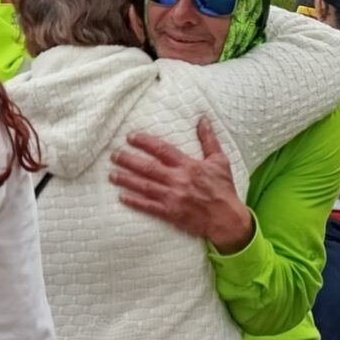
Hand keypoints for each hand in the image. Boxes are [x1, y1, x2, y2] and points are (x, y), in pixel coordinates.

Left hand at [110, 119, 253, 252]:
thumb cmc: (223, 190)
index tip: (130, 138)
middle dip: (128, 160)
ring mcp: (173, 197)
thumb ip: (208, 140)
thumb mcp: (219, 161)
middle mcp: (178, 180)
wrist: (227, 219)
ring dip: (126, 180)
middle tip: (113, 156)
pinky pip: (149, 207)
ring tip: (112, 175)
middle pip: (148, 168)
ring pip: (144, 186)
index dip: (145, 143)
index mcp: (188, 166)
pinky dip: (135, 202)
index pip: (162, 150)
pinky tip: (122, 197)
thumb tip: (203, 120)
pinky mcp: (171, 213)